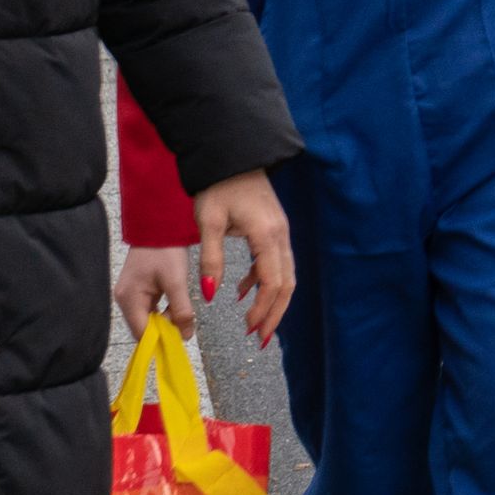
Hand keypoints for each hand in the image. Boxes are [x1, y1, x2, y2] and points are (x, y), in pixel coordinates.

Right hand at [114, 244, 199, 340]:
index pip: (141, 333)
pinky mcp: (137, 289)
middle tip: (185, 322)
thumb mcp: (176, 281)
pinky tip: (176, 301)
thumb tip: (185, 336)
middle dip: (165, 328)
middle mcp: (124, 299)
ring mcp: (129, 294)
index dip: (160, 340)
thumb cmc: (166, 250)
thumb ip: (181, 310)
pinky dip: (163, 309)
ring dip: (166, 318)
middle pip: (144, 328)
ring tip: (182, 308)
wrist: (160, 225)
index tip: (180, 340)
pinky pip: (149, 308)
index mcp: (129, 299)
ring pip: (148, 318)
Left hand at [193, 169, 294, 346]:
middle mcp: (280, 236)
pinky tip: (242, 291)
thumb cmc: (218, 186)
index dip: (264, 309)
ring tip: (254, 323)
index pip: (273, 282)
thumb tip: (209, 293)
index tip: (251, 331)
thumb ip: (211, 259)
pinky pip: (274, 262)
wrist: (232, 156)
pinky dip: (262, 281)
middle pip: (286, 283)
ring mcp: (280, 232)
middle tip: (261, 339)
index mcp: (267, 235)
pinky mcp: (273, 230)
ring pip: (284, 274)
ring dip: (272, 301)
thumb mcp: (208, 223)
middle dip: (275, 313)